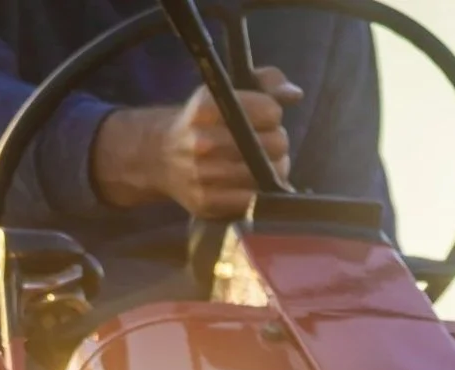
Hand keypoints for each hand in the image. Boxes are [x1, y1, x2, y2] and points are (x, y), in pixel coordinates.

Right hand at [91, 65, 302, 217]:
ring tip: (259, 163)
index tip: (263, 117)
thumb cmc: (204, 122)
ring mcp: (204, 174)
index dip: (272, 113)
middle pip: (275, 143)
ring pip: (270, 173)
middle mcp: (202, 141)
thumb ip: (266, 82)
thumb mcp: (227, 90)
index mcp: (207, 107)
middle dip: (276, 141)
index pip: (270, 111)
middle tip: (263, 143)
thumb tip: (295, 94)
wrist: (159, 156)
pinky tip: (254, 183)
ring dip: (273, 168)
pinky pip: (256, 200)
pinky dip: (262, 192)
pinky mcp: (208, 202)